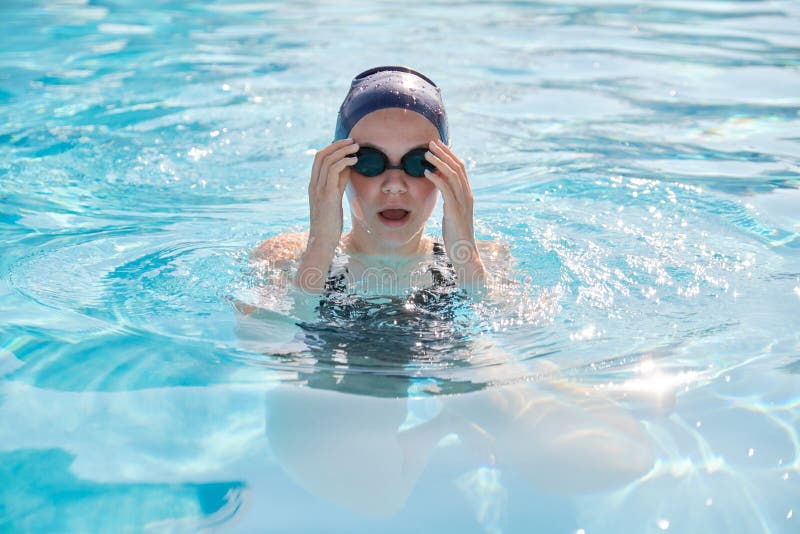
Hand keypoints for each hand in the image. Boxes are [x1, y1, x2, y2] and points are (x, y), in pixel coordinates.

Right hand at [297, 138, 358, 291]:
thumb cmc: (329, 224)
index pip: (319, 159)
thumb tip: (347, 170)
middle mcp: (314, 184)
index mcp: (314, 185)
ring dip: (343, 150)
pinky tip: (355, 161)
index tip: (346, 144)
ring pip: (327, 159)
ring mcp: (318, 188)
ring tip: (357, 147)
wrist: (322, 241)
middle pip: (321, 155)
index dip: (332, 148)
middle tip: (352, 141)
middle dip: (337, 145)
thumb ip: (338, 184)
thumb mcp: (334, 200)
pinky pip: (333, 170)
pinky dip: (344, 161)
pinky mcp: (326, 194)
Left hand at [423, 140, 485, 284]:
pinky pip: (446, 190)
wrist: (465, 253)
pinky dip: (437, 178)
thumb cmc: (456, 235)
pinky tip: (426, 172)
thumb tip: (440, 188)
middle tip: (431, 142)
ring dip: (439, 162)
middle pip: (457, 167)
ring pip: (452, 175)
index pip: (460, 168)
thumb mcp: (452, 213)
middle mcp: (467, 195)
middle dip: (444, 152)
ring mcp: (462, 203)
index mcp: (467, 195)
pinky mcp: (455, 211)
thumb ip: (449, 199)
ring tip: (426, 153)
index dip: (450, 155)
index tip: (438, 145)